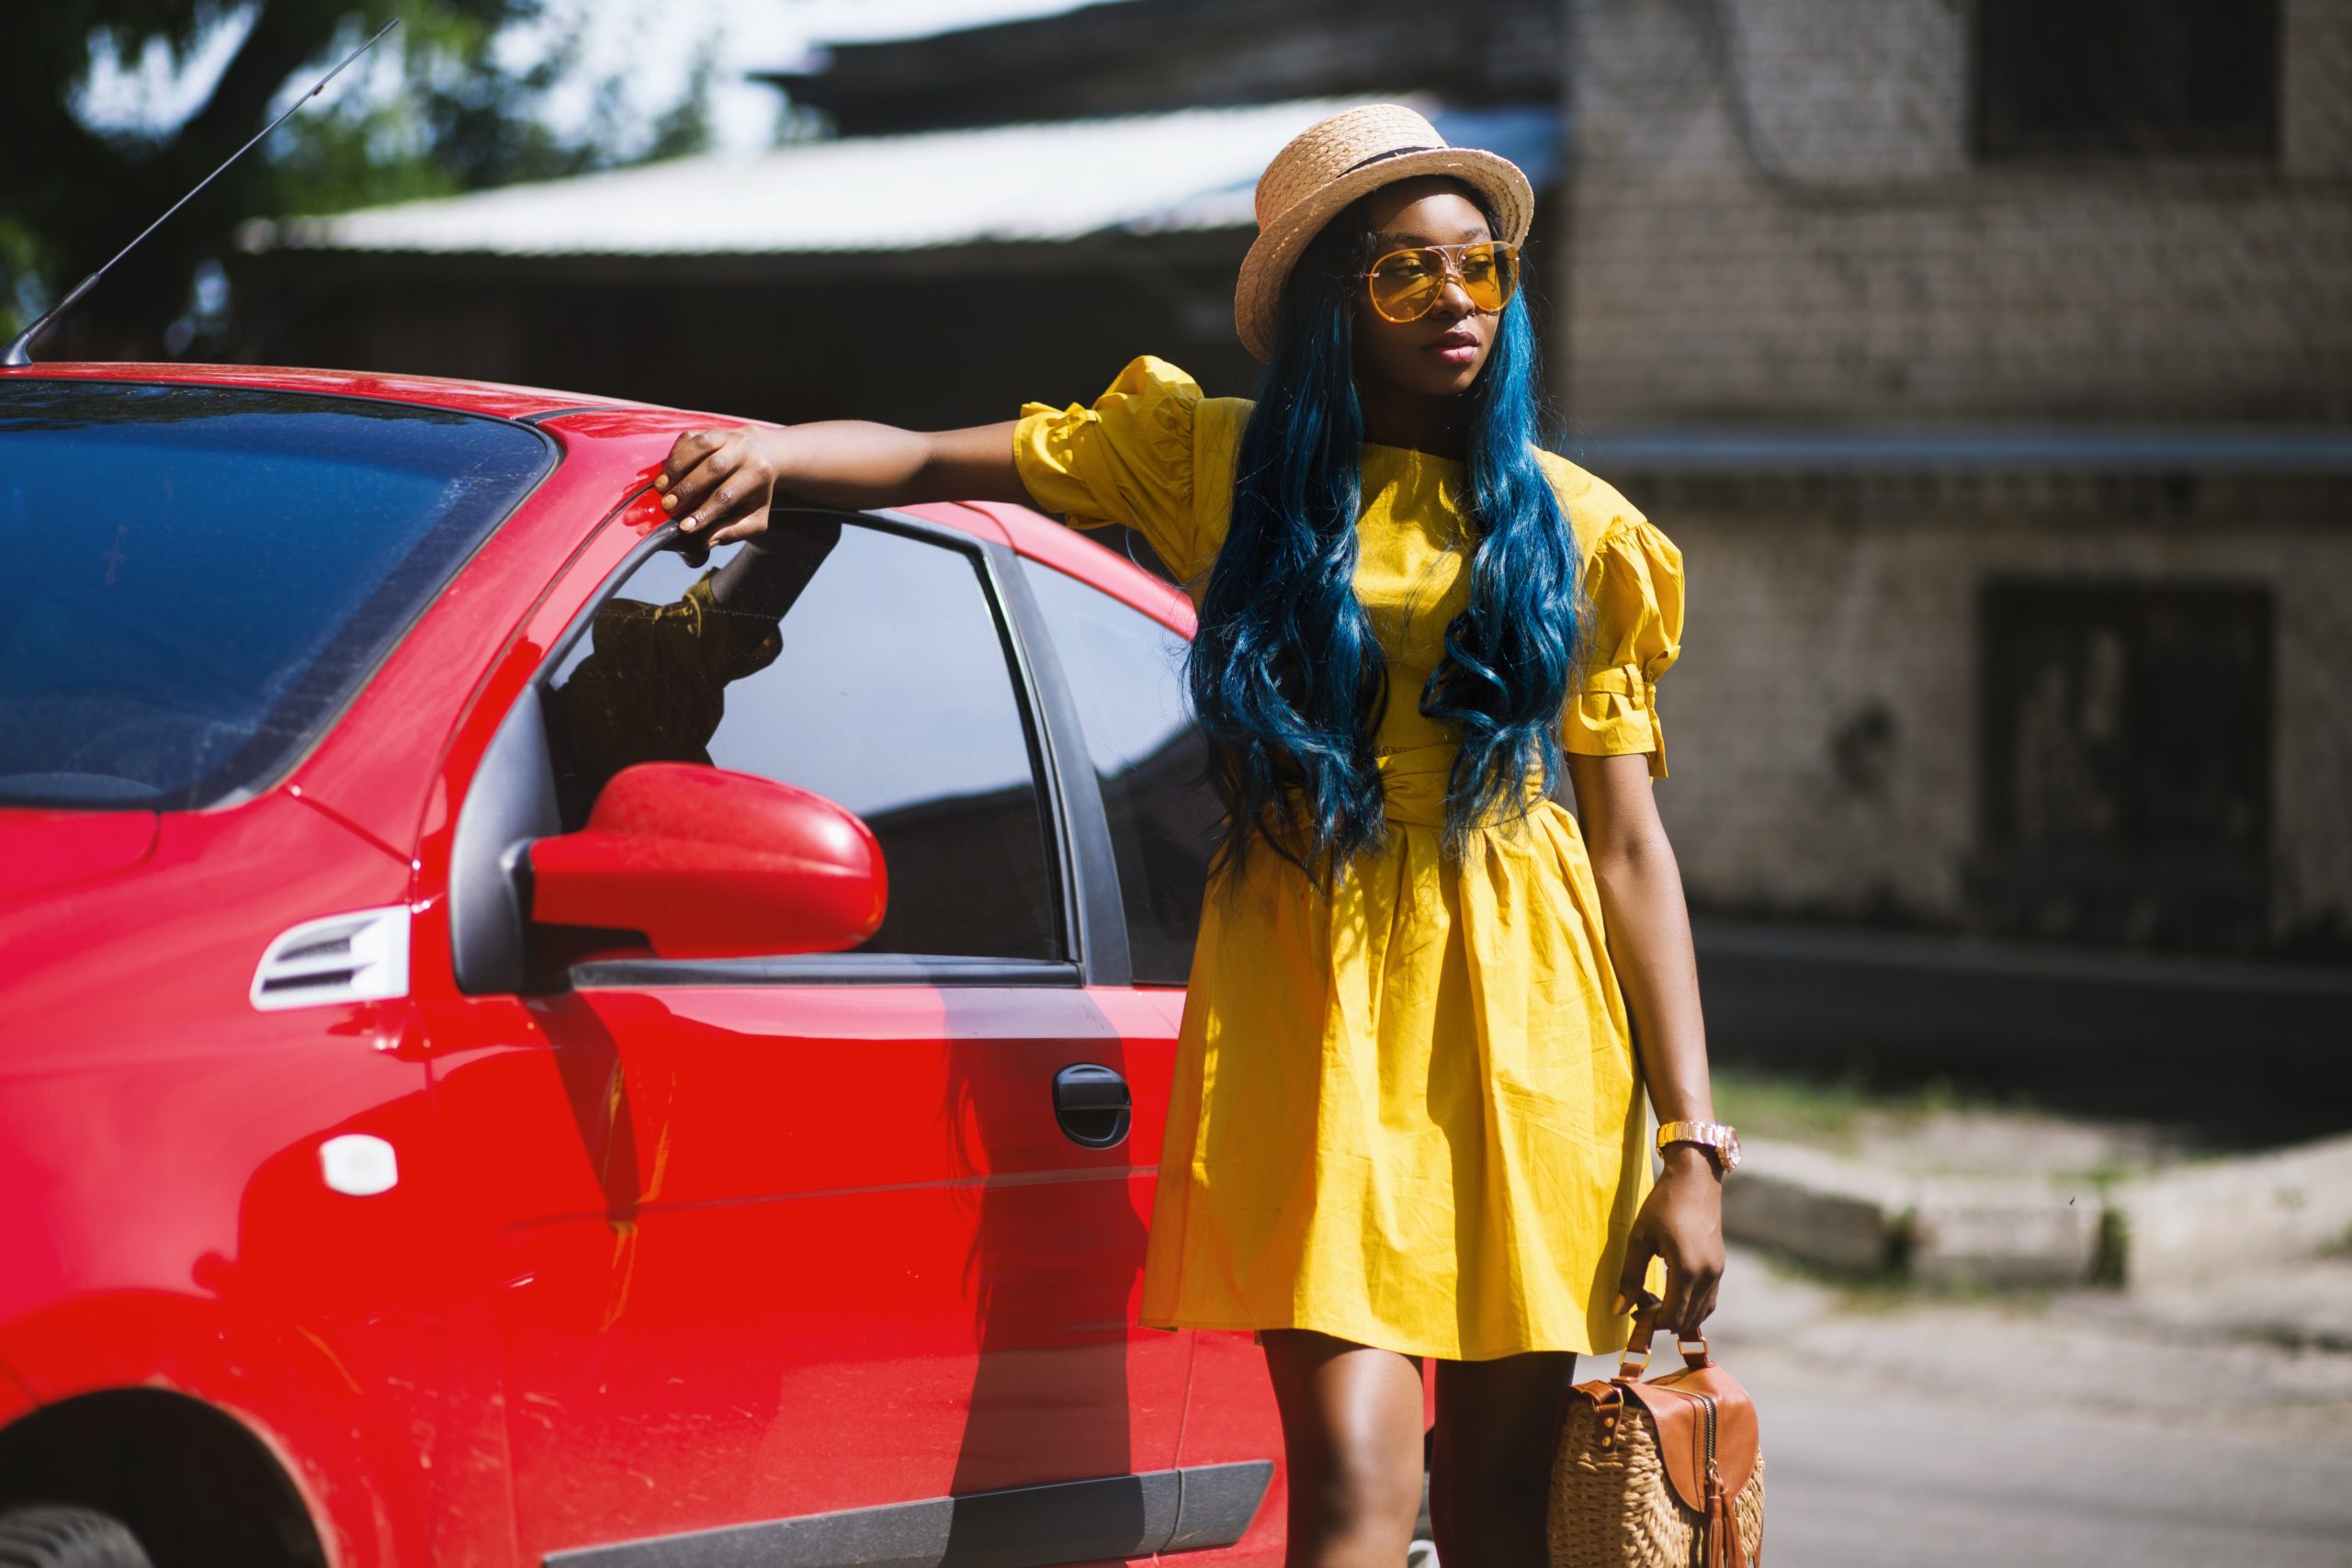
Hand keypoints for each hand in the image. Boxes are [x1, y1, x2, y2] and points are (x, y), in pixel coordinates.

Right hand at [655, 426, 789, 544]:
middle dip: (687, 489)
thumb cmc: (756, 493)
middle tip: (667, 506)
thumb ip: (734, 531)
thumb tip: (706, 541)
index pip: (727, 495)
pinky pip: (690, 438)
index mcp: (758, 474)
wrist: (764, 455)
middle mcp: (744, 451)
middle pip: (713, 468)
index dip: (704, 512)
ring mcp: (727, 437)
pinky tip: (666, 471)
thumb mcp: (755, 517)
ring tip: (661, 487)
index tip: (685, 527)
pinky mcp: (711, 431)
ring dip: (677, 467)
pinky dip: (675, 454)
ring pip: (700, 447)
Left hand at [1616, 1147, 1724, 1338]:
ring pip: (1700, 1313)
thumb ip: (1629, 1277)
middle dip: (1662, 1319)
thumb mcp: (1639, 1239)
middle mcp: (1707, 1276)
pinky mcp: (1720, 1267)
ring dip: (1677, 1314)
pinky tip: (1672, 1292)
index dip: (1651, 1322)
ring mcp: (1717, 1272)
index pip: (1672, 1316)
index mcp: (1686, 1270)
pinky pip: (1708, 1300)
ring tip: (1655, 1297)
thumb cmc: (1663, 1205)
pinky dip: (1691, 1306)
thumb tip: (1618, 1311)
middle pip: (1686, 1319)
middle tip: (1640, 1301)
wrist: (1695, 1180)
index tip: (1633, 1312)